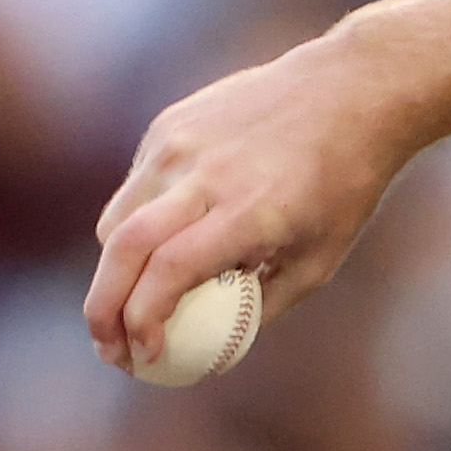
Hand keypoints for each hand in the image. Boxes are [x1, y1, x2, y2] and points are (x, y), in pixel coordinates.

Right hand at [80, 31, 426, 373]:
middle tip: (107, 348)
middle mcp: (205, 173)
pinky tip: (159, 245)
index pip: (171, 269)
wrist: (348, 92)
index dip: (145, 319)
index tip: (145, 358)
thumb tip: (213, 348)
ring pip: (117, 220)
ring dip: (112, 273)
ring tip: (125, 309)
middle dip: (102, 309)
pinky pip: (134, 189)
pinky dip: (134, 227)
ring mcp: (179, 143)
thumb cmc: (342, 187)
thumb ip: (262, 303)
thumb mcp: (320, 259)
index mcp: (251, 210)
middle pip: (123, 247)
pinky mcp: (167, 125)